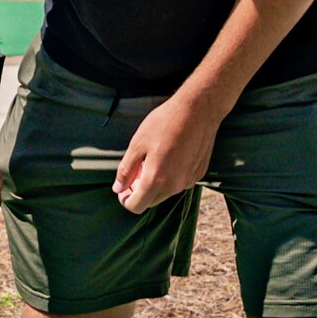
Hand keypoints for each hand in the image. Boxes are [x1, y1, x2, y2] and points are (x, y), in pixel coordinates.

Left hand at [111, 98, 220, 214]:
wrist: (198, 111)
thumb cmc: (164, 123)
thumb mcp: (137, 144)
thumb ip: (126, 170)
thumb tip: (118, 188)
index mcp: (156, 179)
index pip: (137, 206)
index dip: (126, 199)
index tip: (123, 187)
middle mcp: (174, 185)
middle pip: (151, 202)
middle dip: (140, 192)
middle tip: (136, 170)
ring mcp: (188, 181)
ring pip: (166, 193)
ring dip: (156, 184)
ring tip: (153, 160)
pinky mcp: (198, 174)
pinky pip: (180, 183)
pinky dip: (171, 176)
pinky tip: (170, 156)